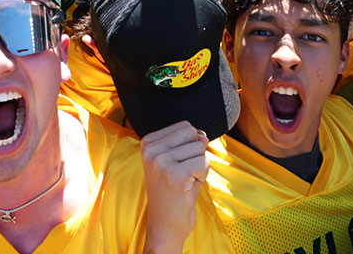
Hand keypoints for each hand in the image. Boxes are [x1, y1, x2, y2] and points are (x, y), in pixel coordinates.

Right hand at [141, 121, 210, 251]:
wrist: (165, 225)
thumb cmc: (173, 193)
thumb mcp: (176, 160)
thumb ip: (188, 142)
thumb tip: (203, 135)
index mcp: (148, 142)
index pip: (185, 127)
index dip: (188, 147)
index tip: (176, 166)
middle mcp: (151, 150)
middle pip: (193, 135)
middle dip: (195, 155)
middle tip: (183, 174)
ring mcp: (161, 162)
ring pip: (200, 148)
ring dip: (199, 167)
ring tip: (184, 182)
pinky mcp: (175, 175)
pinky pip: (204, 162)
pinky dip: (203, 176)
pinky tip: (188, 188)